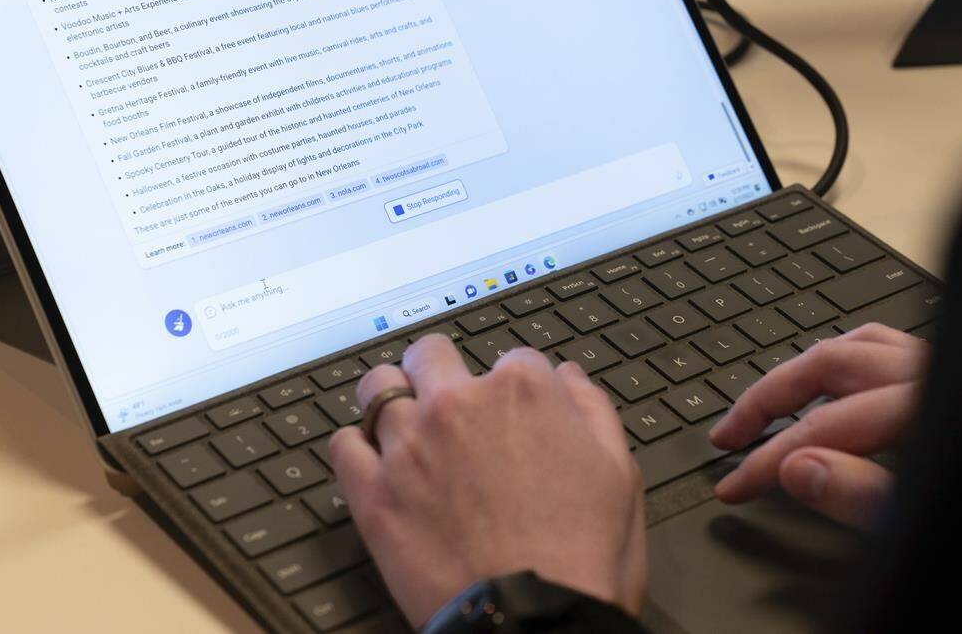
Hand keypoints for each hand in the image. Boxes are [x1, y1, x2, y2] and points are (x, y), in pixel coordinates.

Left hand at [330, 334, 646, 627]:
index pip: (513, 358)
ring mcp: (408, 446)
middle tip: (449, 401)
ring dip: (393, 400)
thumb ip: (590, 409)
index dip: (516, 386)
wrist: (537, 622)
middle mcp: (458, 404)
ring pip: (378, 387)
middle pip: (431, 354)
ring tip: (405, 425)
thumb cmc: (583, 556)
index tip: (515, 414)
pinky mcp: (373, 494)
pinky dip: (356, 448)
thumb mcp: (619, 472)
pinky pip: (343, 445)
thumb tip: (567, 377)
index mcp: (522, 390)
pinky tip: (374, 463)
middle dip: (440, 370)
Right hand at [709, 324, 928, 527]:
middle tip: (729, 435)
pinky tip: (831, 390)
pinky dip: (846, 366)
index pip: (823, 424)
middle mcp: (930, 375)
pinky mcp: (948, 380)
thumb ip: (865, 495)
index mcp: (922, 405)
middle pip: (829, 362)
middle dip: (767, 398)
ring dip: (803, 375)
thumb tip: (795, 469)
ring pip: (857, 346)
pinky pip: (884, 351)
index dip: (768, 458)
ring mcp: (942, 370)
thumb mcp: (922, 518)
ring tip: (768, 404)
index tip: (734, 484)